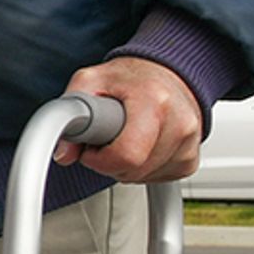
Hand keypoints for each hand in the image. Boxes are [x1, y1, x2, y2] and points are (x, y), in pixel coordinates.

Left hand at [56, 53, 205, 181]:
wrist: (169, 73)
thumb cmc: (131, 78)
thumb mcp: (91, 80)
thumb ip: (68, 111)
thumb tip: (63, 152)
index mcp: (154, 101)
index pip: (126, 156)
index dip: (99, 157)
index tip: (92, 145)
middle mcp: (180, 122)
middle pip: (133, 171)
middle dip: (109, 161)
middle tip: (107, 137)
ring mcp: (189, 143)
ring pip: (143, 179)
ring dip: (126, 166)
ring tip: (126, 137)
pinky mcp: (190, 160)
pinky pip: (158, 180)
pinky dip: (143, 169)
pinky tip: (142, 146)